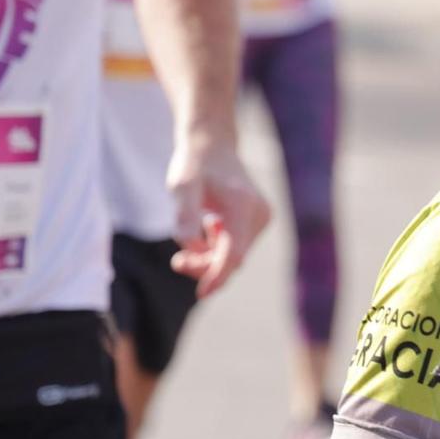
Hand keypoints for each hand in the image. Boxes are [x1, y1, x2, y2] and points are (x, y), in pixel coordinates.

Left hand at [165, 134, 271, 297]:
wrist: (213, 146)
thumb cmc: (195, 164)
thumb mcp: (181, 187)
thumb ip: (185, 217)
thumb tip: (192, 250)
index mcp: (243, 204)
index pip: (234, 252)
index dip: (218, 275)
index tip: (202, 293)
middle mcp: (259, 213)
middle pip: (234, 258)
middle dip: (205, 266)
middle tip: (177, 261)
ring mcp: (262, 218)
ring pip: (235, 256)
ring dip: (210, 259)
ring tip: (186, 246)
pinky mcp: (257, 222)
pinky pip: (237, 248)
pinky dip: (217, 250)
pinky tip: (205, 230)